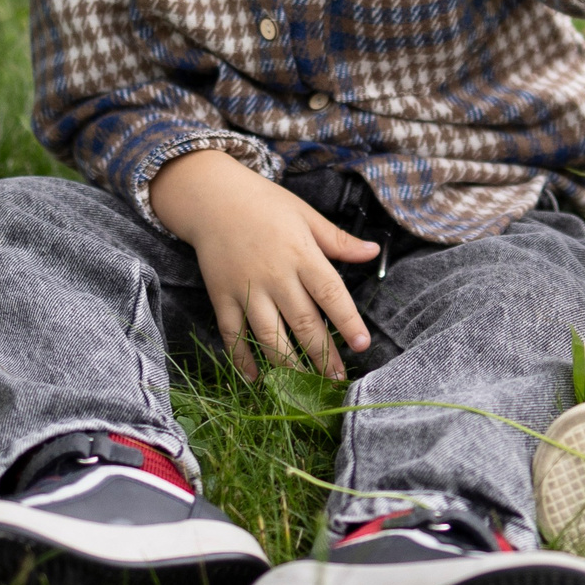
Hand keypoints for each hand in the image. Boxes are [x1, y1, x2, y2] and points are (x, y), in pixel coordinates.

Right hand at [147, 149, 380, 379]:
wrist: (212, 198)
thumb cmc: (264, 204)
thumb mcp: (305, 214)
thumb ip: (338, 240)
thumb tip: (373, 251)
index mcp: (301, 254)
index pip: (331, 294)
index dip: (348, 321)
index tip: (362, 345)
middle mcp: (275, 276)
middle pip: (303, 322)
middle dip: (323, 354)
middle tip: (338, 378)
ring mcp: (246, 289)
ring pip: (269, 335)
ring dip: (289, 365)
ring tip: (305, 386)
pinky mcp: (222, 297)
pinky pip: (232, 334)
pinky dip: (242, 358)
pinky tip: (255, 378)